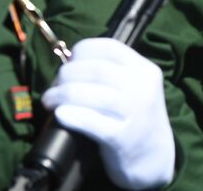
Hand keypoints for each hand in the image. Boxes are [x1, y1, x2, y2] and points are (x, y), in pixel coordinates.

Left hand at [41, 38, 173, 189]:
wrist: (153, 155)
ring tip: (49, 101)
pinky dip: (71, 115)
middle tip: (54, 87)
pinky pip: (91, 122)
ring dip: (61, 95)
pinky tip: (60, 115)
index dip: (82, 50)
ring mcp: (135, 112)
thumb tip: (70, 63)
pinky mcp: (123, 137)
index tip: (68, 61)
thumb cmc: (135, 117)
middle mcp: (143, 87)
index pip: (110, 47)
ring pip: (91, 94)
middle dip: (66, 75)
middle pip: (96, 69)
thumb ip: (113, 73)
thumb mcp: (136, 88)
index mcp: (146, 69)